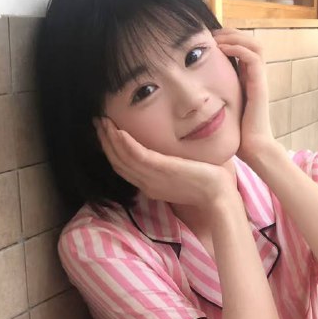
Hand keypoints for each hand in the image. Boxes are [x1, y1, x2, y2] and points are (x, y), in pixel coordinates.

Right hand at [94, 116, 235, 208]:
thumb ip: (170, 165)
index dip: (111, 150)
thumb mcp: (182, 174)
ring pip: (123, 159)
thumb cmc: (207, 185)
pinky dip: (124, 144)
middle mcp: (148, 184)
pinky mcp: (163, 171)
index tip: (105, 132)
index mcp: (151, 186)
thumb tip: (168, 152)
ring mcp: (154, 179)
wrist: (220, 196)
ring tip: (102, 121)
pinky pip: (138, 156)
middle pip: (118, 163)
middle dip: (105, 141)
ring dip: (109, 139)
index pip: (123, 168)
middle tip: (97, 122)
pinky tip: (117, 131)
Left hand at [212, 28, 277, 164]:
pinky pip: (253, 58)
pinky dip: (238, 49)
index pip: (243, 48)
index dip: (227, 39)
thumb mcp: (221, 109)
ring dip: (235, 38)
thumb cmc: (236, 134)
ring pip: (255, 45)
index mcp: (247, 80)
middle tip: (211, 35)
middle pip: (250, 42)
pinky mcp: (259, 86)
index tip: (206, 41)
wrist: (253, 148)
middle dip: (231, 33)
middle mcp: (255, 77)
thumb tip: (190, 94)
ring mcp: (259, 80)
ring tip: (216, 40)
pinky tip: (221, 51)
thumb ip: (212, 97)